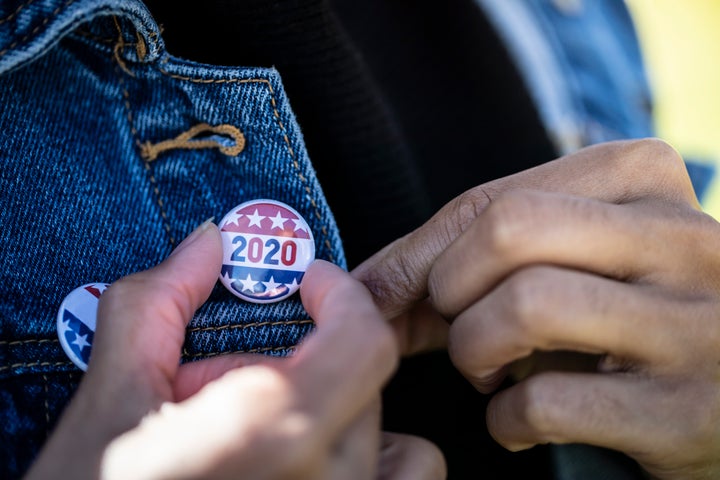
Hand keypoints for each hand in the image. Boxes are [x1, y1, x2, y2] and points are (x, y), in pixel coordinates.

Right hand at [26, 223, 444, 479]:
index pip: (363, 339)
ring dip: (339, 412)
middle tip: (225, 386)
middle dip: (301, 361)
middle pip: (362, 382)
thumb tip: (205, 245)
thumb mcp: (108, 400)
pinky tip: (304, 464)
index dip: (341, 295)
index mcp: (271, 432)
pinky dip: (371, 460)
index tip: (310, 284)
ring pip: (387, 435)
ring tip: (266, 434)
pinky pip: (401, 479)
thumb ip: (158, 305)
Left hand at [353, 139, 719, 478]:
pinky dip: (504, 421)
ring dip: (473, 352)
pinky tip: (517, 422)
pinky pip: (546, 402)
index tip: (376, 291)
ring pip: (524, 306)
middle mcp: (681, 240)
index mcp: (644, 180)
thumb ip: (482, 255)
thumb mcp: (571, 259)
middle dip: (446, 290)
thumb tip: (367, 286)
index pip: (492, 199)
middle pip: (506, 231)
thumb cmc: (622, 315)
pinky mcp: (685, 411)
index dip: (414, 254)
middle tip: (452, 326)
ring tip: (487, 372)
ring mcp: (693, 324)